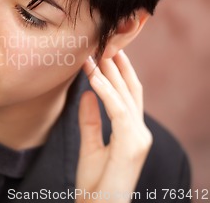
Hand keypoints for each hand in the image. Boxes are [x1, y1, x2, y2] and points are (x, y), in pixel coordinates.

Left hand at [76, 50, 152, 202]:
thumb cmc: (95, 184)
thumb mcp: (89, 145)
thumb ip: (90, 120)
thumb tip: (87, 93)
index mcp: (131, 132)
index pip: (129, 95)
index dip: (119, 73)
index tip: (106, 52)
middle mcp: (139, 132)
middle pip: (130, 91)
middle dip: (118, 66)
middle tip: (105, 42)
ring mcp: (138, 138)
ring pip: (125, 96)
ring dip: (109, 74)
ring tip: (96, 53)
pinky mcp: (131, 145)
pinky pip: (118, 111)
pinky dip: (105, 92)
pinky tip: (94, 77)